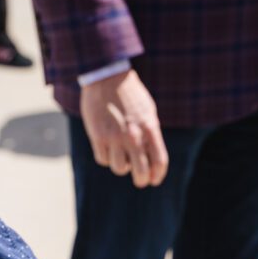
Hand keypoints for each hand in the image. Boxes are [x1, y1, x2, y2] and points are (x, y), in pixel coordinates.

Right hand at [79, 69, 168, 186]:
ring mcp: (114, 137)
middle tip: (139, 180)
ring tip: (120, 156)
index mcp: (150, 128)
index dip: (158, 175)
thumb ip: (150, 134)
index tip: (154, 180)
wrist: (107, 77)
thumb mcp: (147, 111)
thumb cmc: (130, 94)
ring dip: (121, 166)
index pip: (159, 161)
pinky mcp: (98, 137)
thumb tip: (150, 158)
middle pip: (140, 172)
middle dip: (141, 180)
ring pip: (119, 168)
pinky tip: (106, 148)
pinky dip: (105, 158)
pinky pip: (103, 160)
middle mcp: (133, 136)